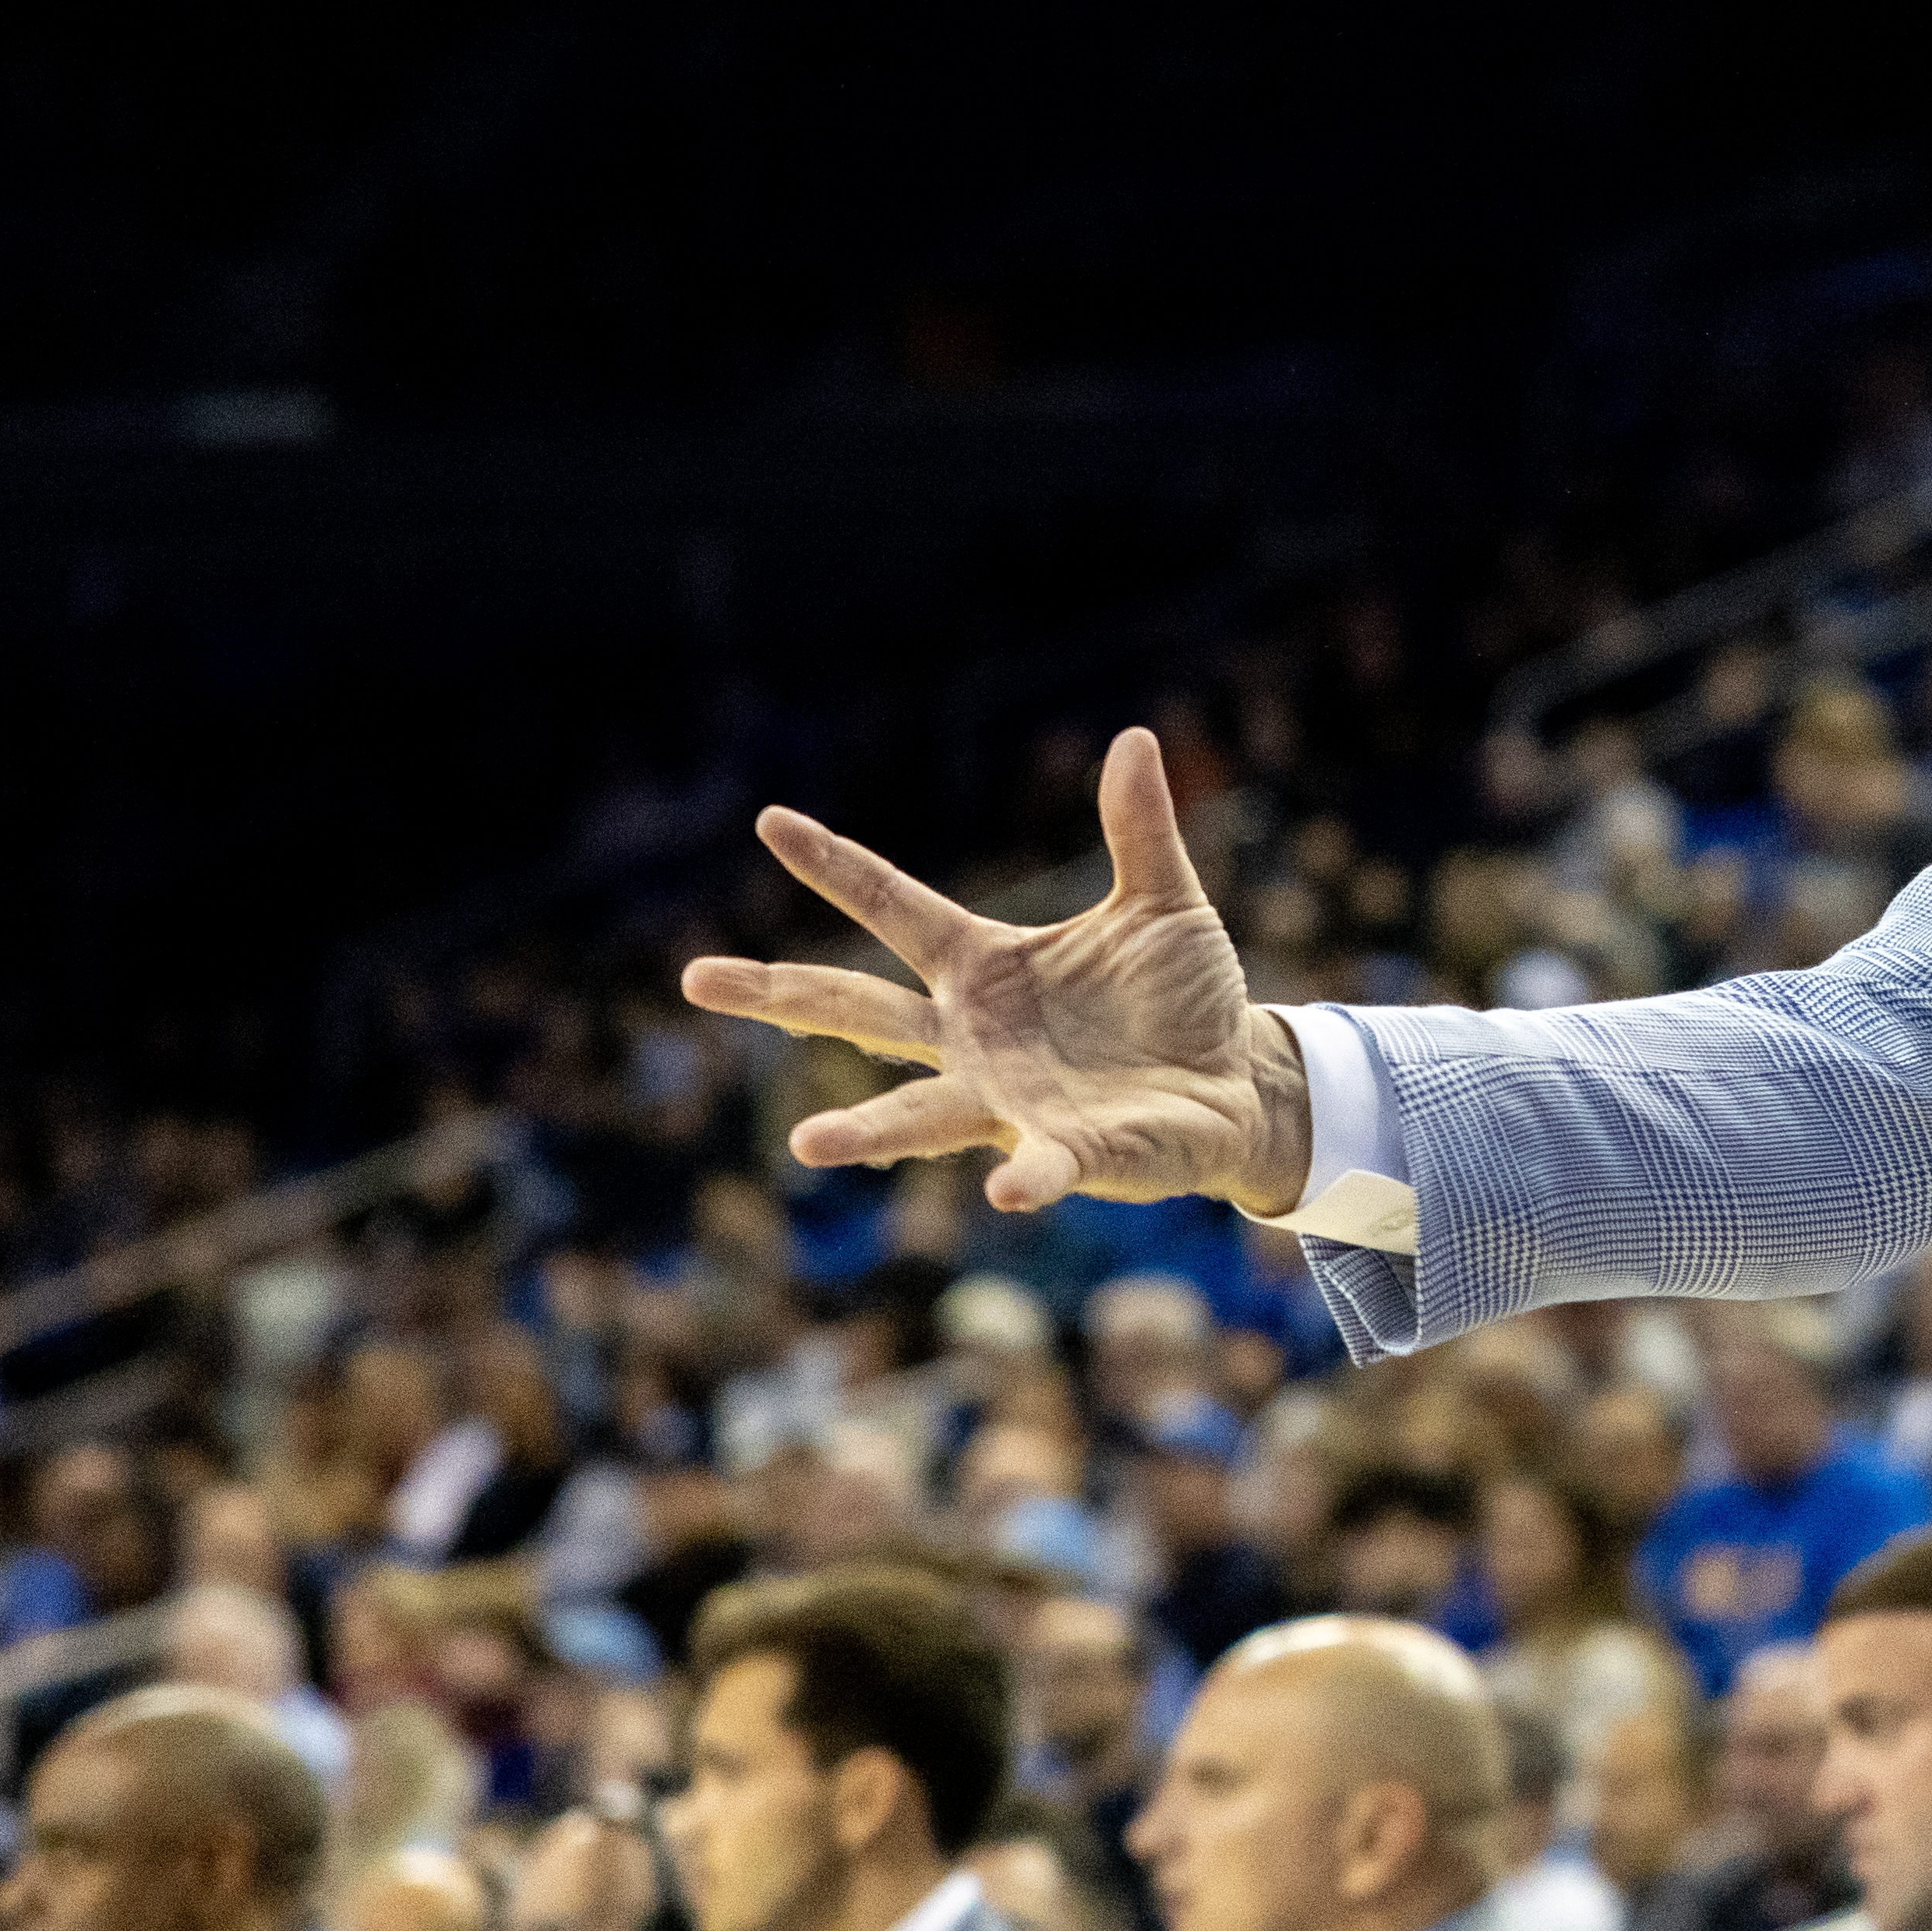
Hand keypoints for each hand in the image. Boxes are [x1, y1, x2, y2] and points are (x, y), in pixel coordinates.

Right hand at [679, 726, 1313, 1215]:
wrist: (1237, 1081)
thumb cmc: (1182, 997)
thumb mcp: (1163, 903)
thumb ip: (1138, 831)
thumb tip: (1135, 739)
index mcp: (984, 967)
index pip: (893, 907)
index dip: (836, 866)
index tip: (769, 821)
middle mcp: (975, 1037)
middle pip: (857, 1010)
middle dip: (777, 995)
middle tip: (693, 978)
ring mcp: (1013, 1100)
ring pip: (920, 1114)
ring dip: (865, 1130)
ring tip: (806, 1143)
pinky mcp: (1072, 1152)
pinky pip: (1042, 1165)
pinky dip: (1027, 1176)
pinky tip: (1007, 1191)